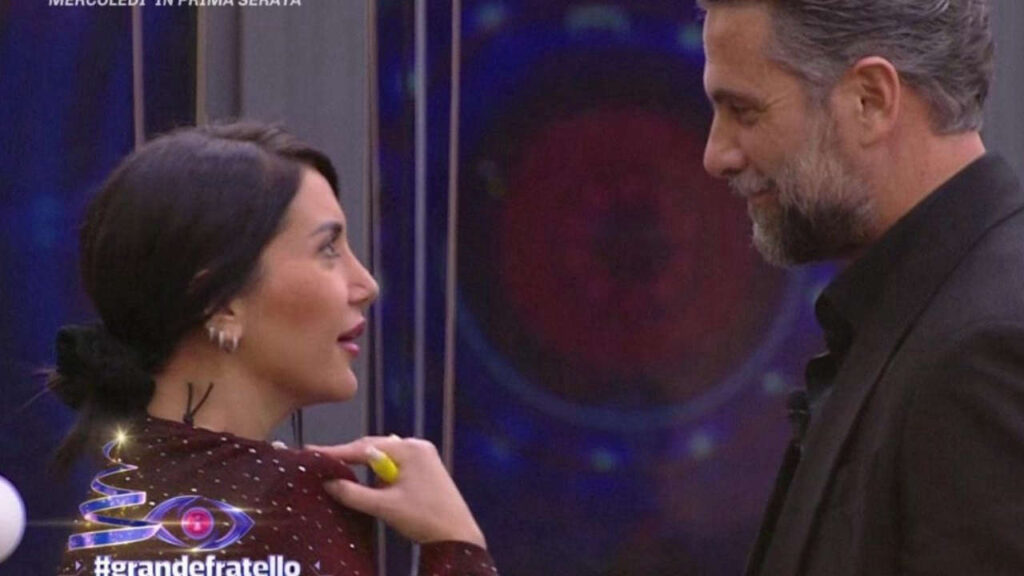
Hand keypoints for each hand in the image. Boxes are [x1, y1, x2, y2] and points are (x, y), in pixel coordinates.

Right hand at [307, 436, 486, 548]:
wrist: (458, 535)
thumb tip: (328, 483)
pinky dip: (380, 473)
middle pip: (375, 448)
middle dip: (350, 456)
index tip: (312, 452)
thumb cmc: (424, 518)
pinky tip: (370, 482)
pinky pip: (396, 464)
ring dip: (366, 466)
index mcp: (409, 449)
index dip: (337, 452)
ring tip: (340, 468)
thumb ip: (354, 494)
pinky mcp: (426, 468)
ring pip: (384, 456)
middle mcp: (417, 446)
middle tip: (322, 461)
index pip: (365, 447)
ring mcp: (423, 456)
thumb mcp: (385, 507)